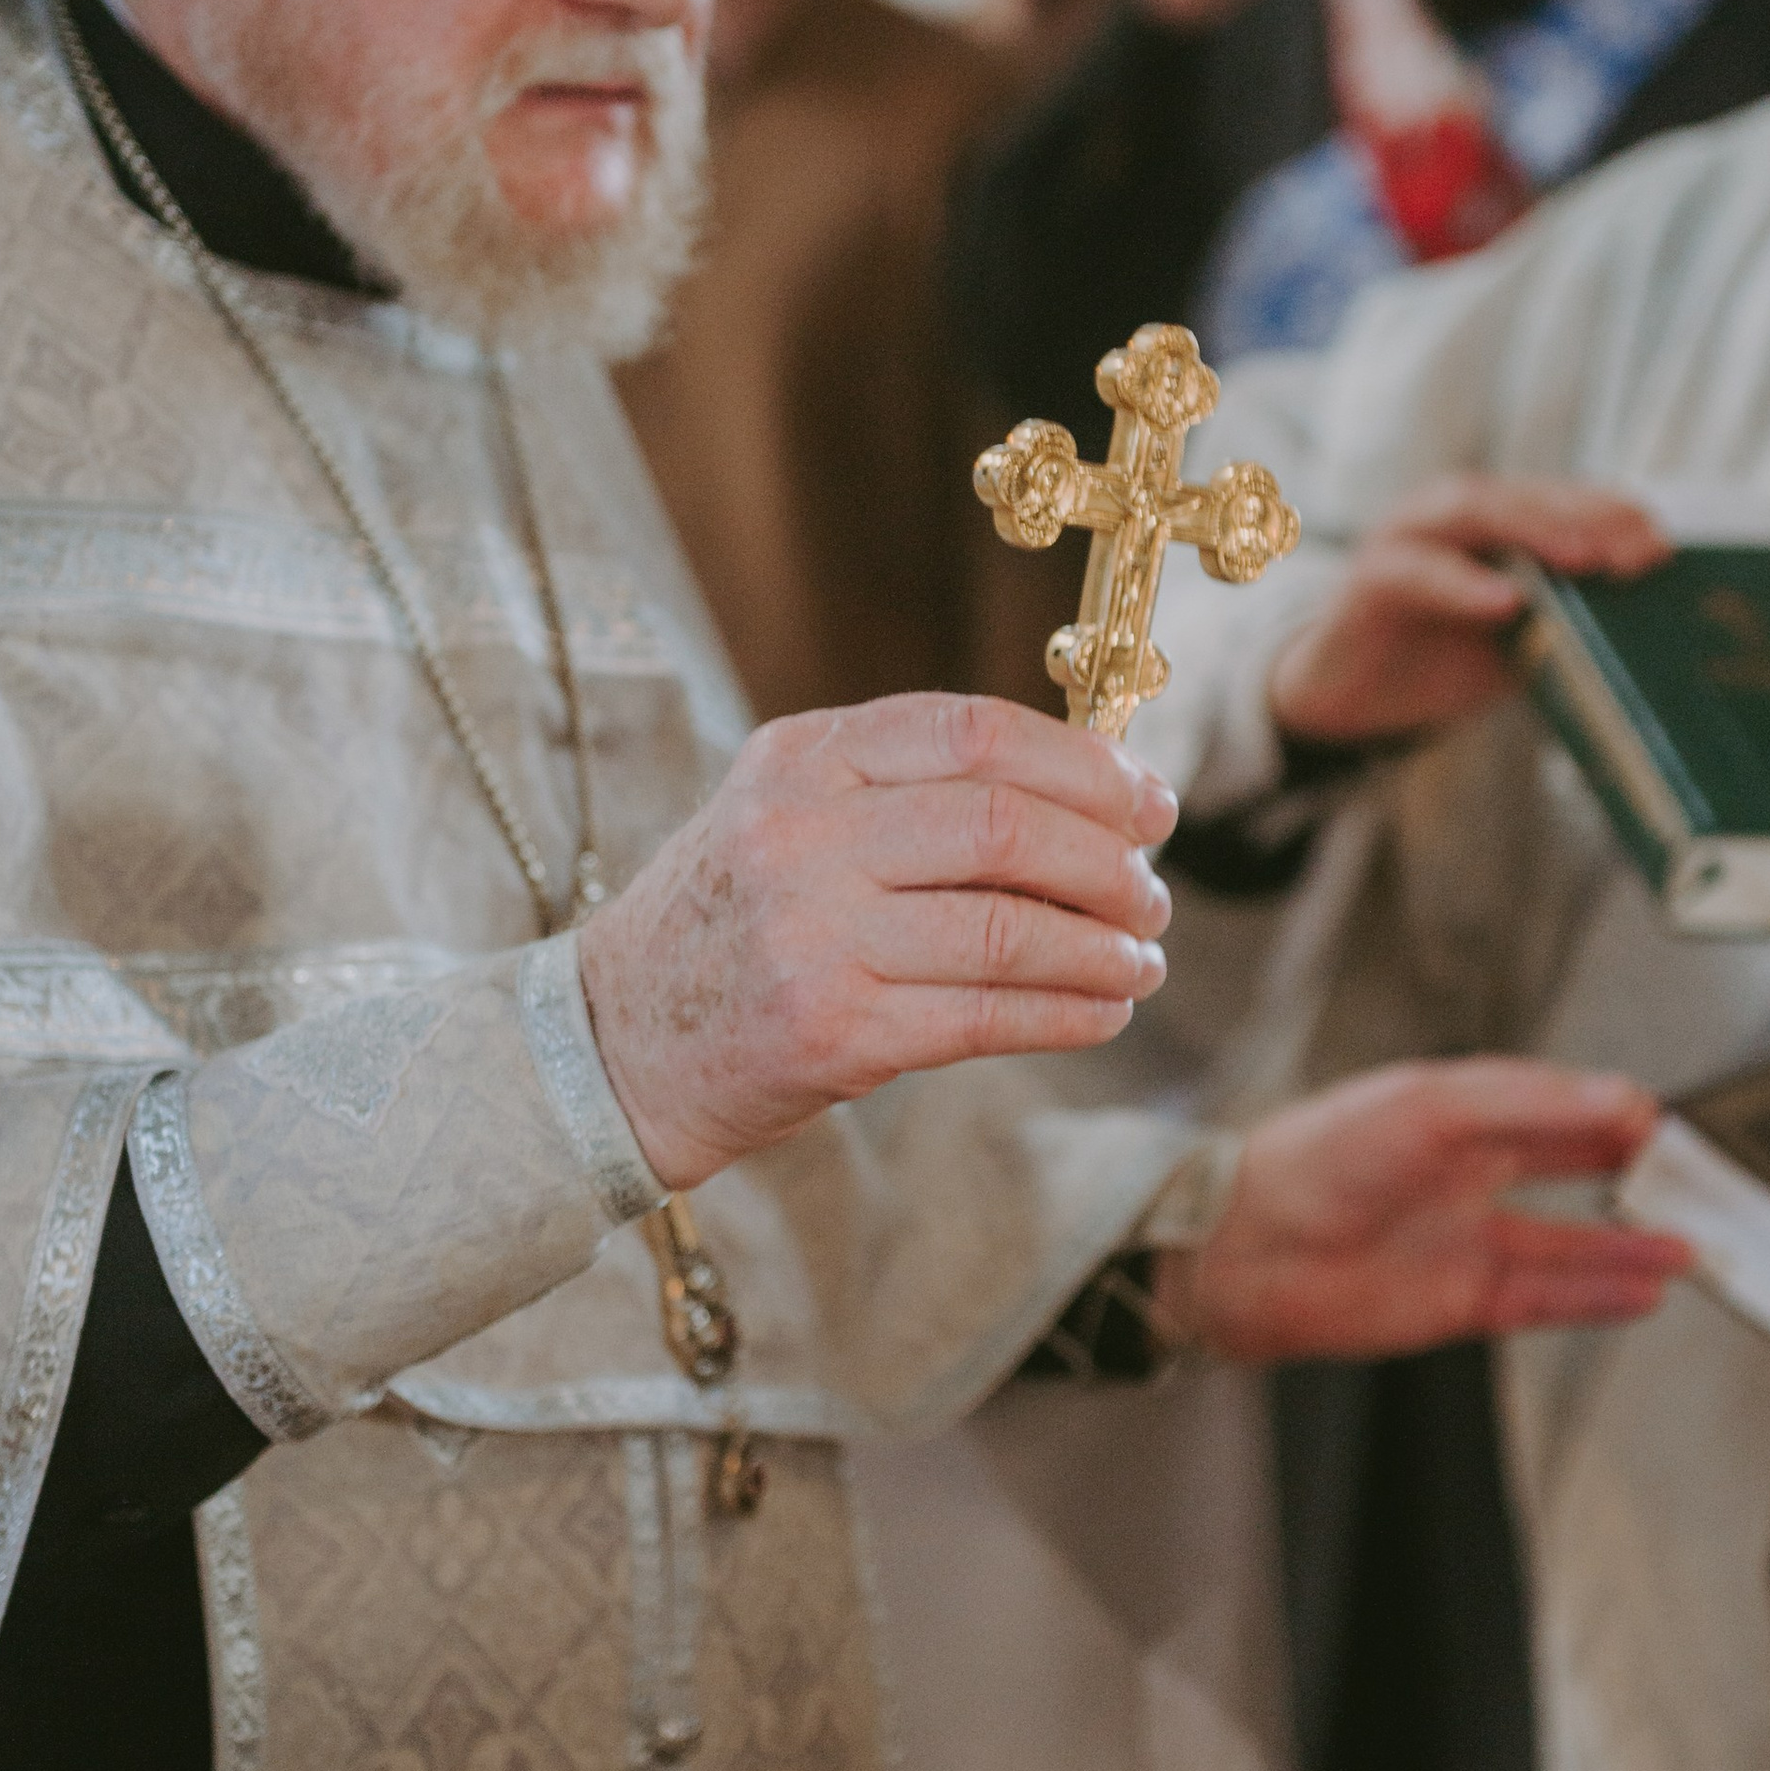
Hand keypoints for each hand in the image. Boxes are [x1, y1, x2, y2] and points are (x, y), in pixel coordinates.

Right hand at [581, 693, 1175, 1188]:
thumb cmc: (738, 919)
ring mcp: (813, 936)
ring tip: (1142, 960)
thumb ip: (911, 785)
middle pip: (1004, 827)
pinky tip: (1103, 1010)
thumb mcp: (791, 810)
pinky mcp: (832, 1031)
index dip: (1084, 765)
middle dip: (1107, 862)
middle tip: (1152, 893)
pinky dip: (1067, 1014)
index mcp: (802, 757)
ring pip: (1008, 930)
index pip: (973, 732)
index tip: (1149, 802)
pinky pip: (986, 1016)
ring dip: (1103, 948)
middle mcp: (801, 835)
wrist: (617, 1038)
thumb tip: (1095, 788)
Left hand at [1152, 1058, 1688, 1361]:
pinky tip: (1646, 1290)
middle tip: (1701, 1178)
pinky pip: (1547, 1299)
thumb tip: (1618, 1097)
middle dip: (1637, 1173)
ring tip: (1695, 1245)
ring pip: (1572, 1243)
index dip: (1617, 1111)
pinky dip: (1600, 1297)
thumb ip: (1530, 1105)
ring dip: (1633, 1245)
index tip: (1672, 1122)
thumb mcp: (1431, 1108)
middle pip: (1574, 1170)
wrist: (1244, 1251)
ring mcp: (1466, 1238)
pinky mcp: (1459, 1300)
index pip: (1560, 1105)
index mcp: (1458, 1110)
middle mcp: (1467, 1173)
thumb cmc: (1314, 1162)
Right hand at [1267, 474, 1671, 749]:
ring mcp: (1407, 537)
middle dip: (1587, 516)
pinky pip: (1418, 571)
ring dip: (1532, 529)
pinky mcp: (1370, 577)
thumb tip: (1640, 633)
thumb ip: (1564, 626)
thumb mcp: (1518, 645)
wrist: (1351, 698)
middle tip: (1635, 551)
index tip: (1663, 546)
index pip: (1562, 499)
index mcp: (1495, 520)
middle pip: (1526, 494)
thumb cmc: (1441, 661)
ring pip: (1472, 509)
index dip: (1613, 513)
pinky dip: (1463, 584)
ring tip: (1584, 560)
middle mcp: (1452, 513)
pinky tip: (1506, 602)